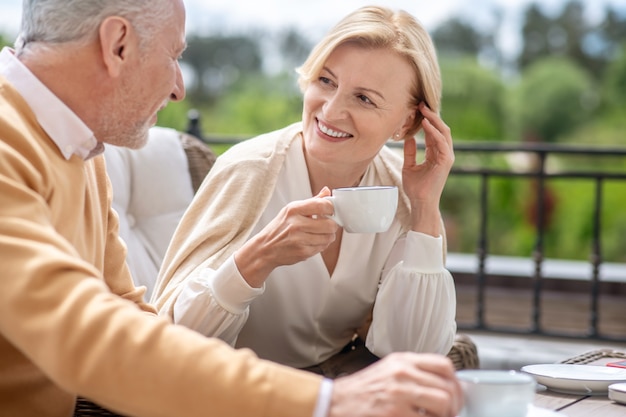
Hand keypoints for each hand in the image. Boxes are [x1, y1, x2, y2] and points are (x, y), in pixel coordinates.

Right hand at [234, 187, 338, 286]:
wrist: (265, 248)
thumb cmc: (279, 228)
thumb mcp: (291, 210)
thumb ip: (312, 201)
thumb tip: (327, 191)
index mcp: (294, 210)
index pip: (322, 205)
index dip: (331, 208)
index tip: (330, 211)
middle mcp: (296, 224)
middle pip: (330, 224)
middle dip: (332, 225)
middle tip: (327, 224)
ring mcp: (300, 239)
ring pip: (329, 237)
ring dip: (328, 236)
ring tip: (319, 234)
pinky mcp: (303, 252)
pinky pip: (323, 248)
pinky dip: (321, 245)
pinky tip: (312, 241)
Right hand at [329, 352, 462, 416]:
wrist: (334, 402)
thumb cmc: (360, 391)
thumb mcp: (388, 371)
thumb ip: (413, 373)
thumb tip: (442, 384)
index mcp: (402, 361)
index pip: (444, 366)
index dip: (456, 383)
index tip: (455, 395)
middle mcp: (402, 373)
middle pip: (447, 387)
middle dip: (453, 405)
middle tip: (448, 413)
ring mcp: (399, 394)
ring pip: (442, 404)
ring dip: (444, 416)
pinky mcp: (395, 414)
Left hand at [402, 103, 453, 235]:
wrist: (420, 202)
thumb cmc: (415, 188)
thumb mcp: (409, 166)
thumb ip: (410, 152)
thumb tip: (408, 137)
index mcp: (436, 154)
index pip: (433, 132)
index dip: (426, 120)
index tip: (417, 109)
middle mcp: (443, 153)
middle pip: (440, 129)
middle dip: (431, 115)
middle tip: (420, 104)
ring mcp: (446, 157)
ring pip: (443, 132)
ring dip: (433, 120)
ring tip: (423, 109)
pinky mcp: (446, 161)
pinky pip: (441, 142)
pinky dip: (433, 132)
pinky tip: (425, 124)